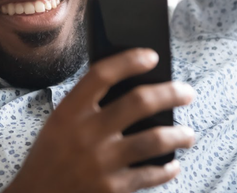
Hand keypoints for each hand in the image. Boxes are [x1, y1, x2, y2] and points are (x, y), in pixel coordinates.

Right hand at [4, 48, 195, 192]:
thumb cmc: (48, 160)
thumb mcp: (58, 126)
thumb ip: (85, 108)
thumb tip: (130, 90)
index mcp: (68, 112)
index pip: (102, 75)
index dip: (130, 61)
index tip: (152, 56)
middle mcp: (86, 134)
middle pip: (139, 102)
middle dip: (171, 94)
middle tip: (187, 93)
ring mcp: (101, 162)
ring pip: (154, 140)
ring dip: (179, 135)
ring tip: (188, 134)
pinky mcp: (112, 189)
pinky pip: (150, 175)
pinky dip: (167, 169)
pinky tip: (172, 165)